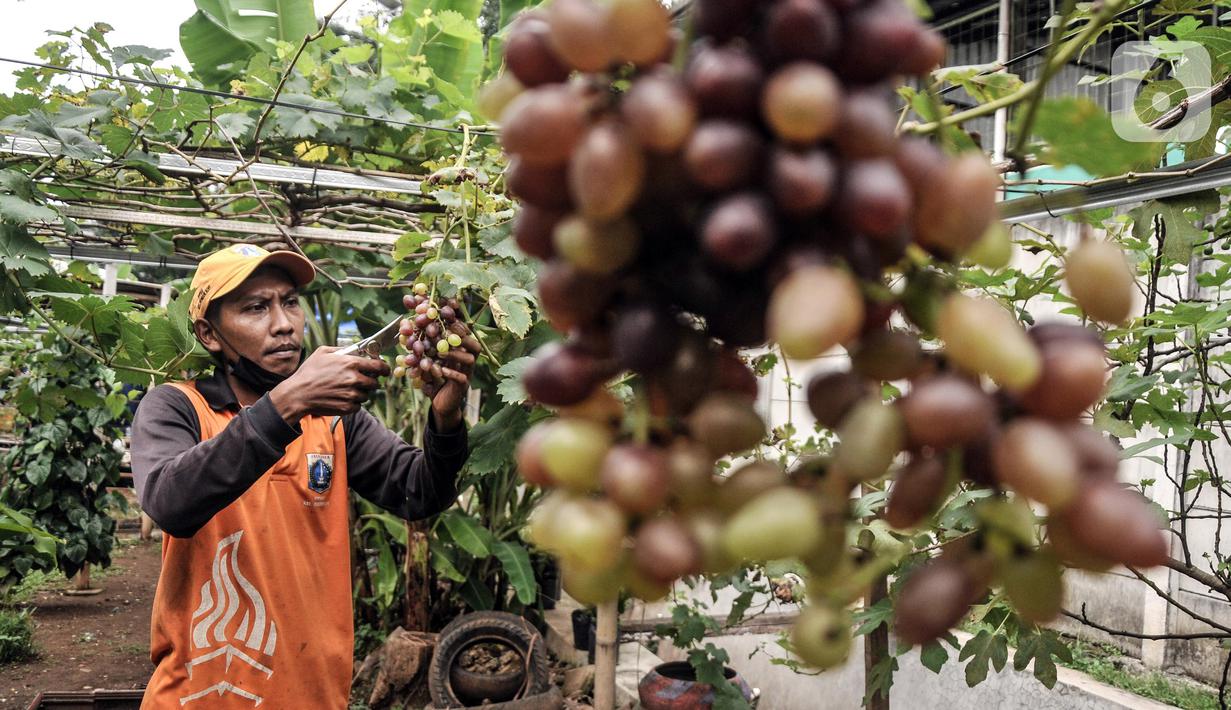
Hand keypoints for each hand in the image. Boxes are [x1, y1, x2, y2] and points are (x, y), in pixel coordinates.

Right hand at [270, 346, 390, 422]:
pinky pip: (358, 406)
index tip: (385, 370)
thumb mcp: (323, 352)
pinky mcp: (348, 407)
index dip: (384, 368)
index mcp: (351, 363)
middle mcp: (354, 379)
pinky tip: (341, 398)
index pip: (379, 366)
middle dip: (369, 381)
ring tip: (345, 390)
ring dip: (360, 392)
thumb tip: (354, 349)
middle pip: (374, 382)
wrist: (298, 394)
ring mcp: (352, 395)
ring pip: (366, 395)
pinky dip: (353, 403)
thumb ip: (341, 349)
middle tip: (360, 381)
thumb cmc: (309, 372)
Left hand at [430, 331, 479, 431]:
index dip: (461, 329)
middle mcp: (466, 363)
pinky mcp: (462, 388)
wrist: (440, 405)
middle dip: (465, 338)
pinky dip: (451, 373)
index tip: (449, 321)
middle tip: (449, 334)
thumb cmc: (434, 380)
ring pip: (470, 360)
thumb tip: (407, 330)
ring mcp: (466, 375)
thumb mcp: (428, 363)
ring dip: (456, 354)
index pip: (466, 338)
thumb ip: (423, 350)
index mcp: (460, 354)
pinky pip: (462, 378)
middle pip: (475, 347)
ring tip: (441, 353)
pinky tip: (440, 371)